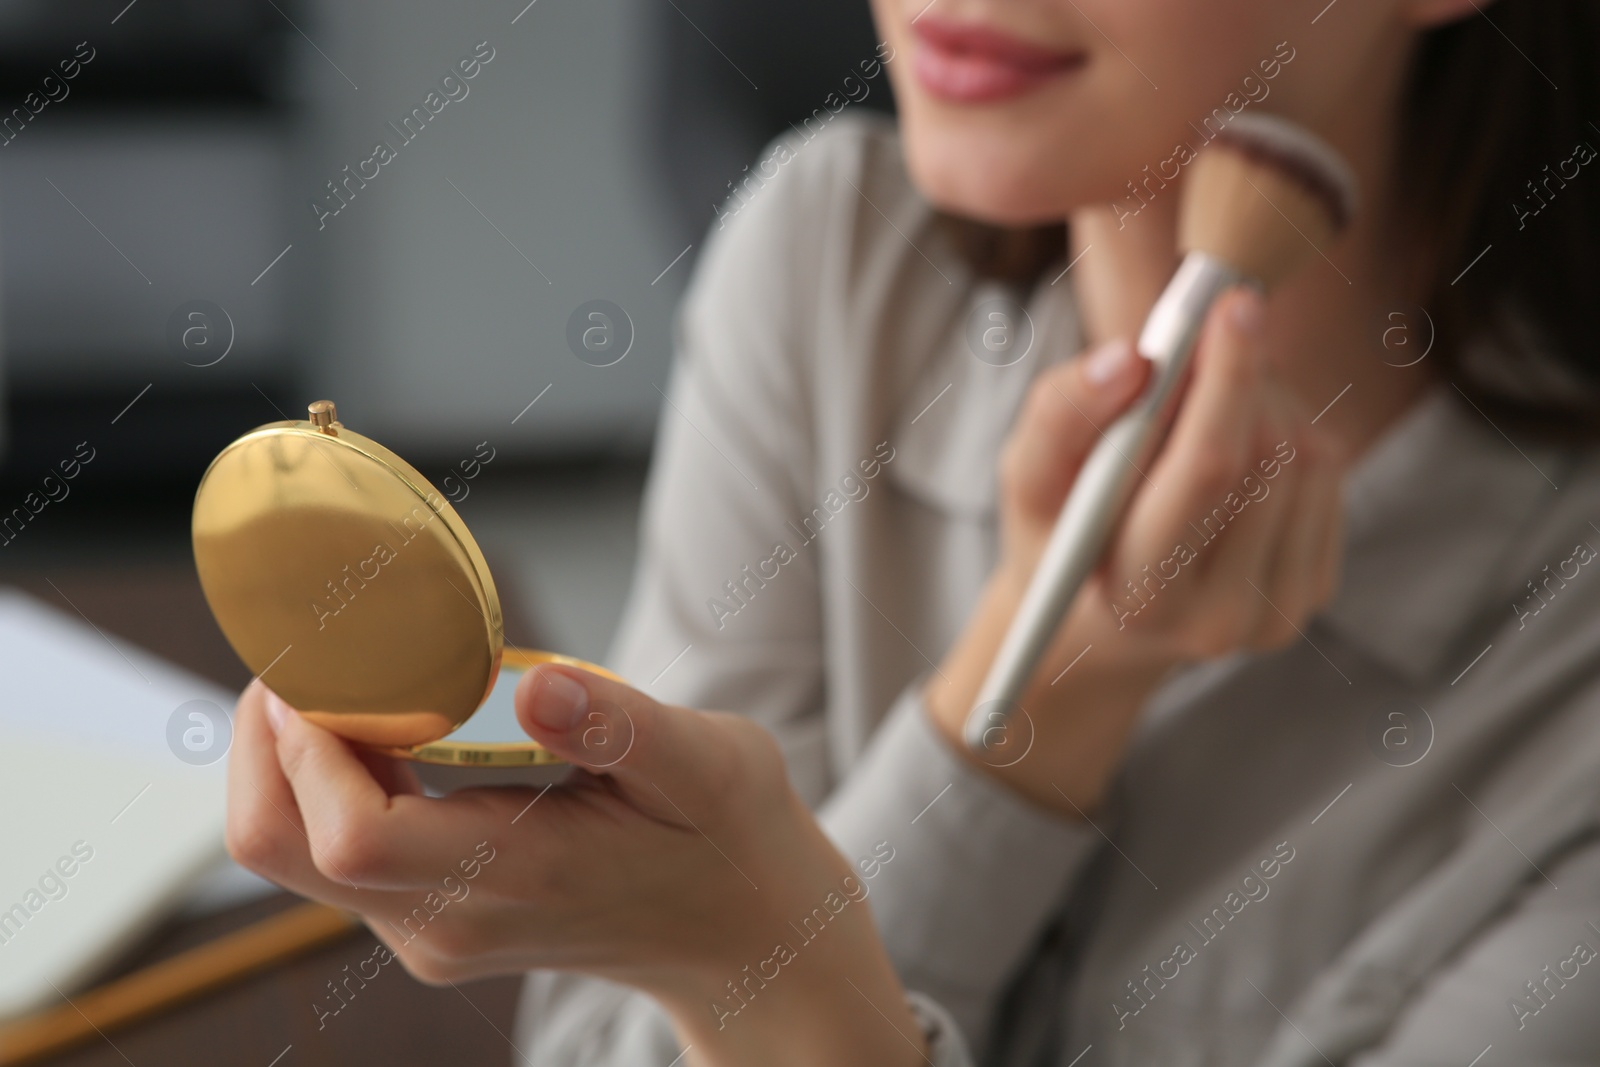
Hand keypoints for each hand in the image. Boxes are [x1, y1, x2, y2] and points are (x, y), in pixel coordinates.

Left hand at [226, 666, 924, 1066]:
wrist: (741, 933)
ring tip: (346, 674)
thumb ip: (621, 727)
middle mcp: (447, 922)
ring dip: (293, 755)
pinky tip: (381, 720)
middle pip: (282, 847)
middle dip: (267, 742)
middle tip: (310, 654)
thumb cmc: (727, 837)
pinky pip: (332, 852)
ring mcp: (430, 929)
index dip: (309, 742)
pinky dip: (325, 779)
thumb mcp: (706, 764)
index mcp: (511, 878)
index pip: (348, 833)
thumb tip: (539, 686)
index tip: (328, 657)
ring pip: (293, 851)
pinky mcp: (428, 919)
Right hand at [926, 287, 1347, 814]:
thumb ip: (1061, 416)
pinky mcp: (1312, 591)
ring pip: (1306, 456)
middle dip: (1244, 373)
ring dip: (1265, 399)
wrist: (1096, 623)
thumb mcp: (1028, 478)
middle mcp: (1219, 618)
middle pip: (1269, 456)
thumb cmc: (1058, 534)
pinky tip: (1237, 441)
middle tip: (1209, 330)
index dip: (1227, 378)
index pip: (1209, 470)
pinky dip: (1288, 431)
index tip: (1232, 302)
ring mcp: (1276, 612)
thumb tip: (1130, 359)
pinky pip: (1329, 474)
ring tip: (1205, 402)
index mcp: (1140, 596)